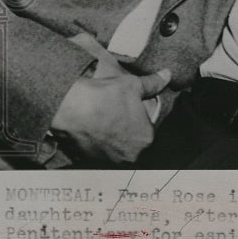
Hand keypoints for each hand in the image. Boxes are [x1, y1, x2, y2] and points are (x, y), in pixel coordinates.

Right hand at [50, 68, 170, 163]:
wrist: (69, 107)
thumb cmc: (105, 96)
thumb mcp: (134, 85)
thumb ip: (154, 83)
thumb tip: (167, 75)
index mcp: (146, 139)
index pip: (148, 130)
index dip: (139, 119)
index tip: (129, 111)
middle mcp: (131, 156)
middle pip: (133, 143)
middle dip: (127, 132)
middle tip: (115, 117)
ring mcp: (109, 163)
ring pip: (116, 151)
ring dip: (112, 141)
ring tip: (102, 124)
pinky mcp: (89, 163)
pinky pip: (98, 155)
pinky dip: (97, 146)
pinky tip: (92, 131)